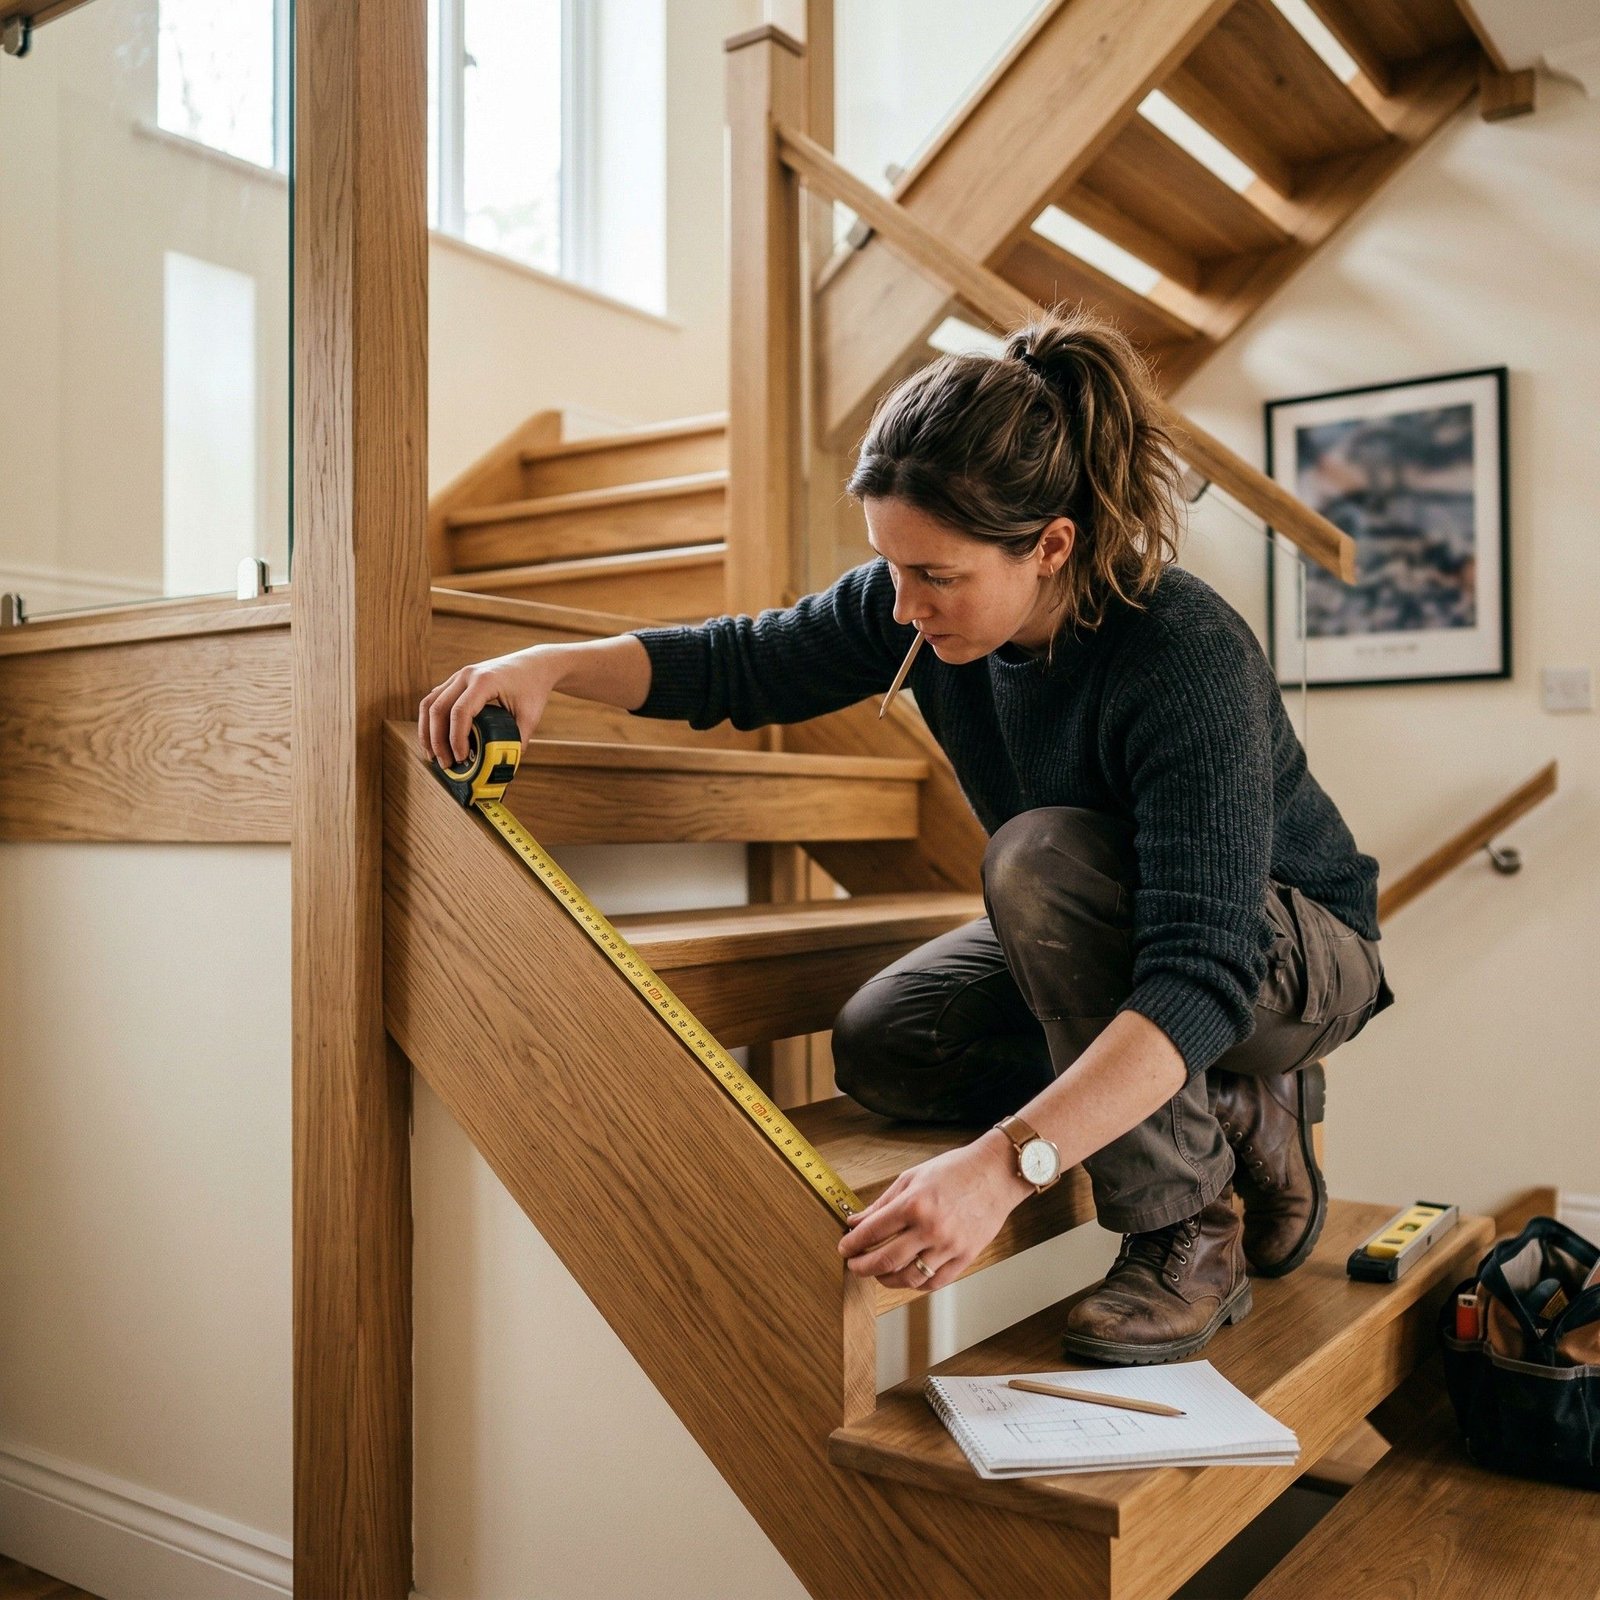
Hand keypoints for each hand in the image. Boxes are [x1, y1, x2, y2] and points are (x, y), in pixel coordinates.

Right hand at [418, 648, 560, 765]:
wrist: (534, 664)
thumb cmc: (533, 687)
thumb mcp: (530, 716)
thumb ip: (517, 741)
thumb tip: (502, 766)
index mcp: (484, 681)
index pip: (460, 712)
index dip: (456, 739)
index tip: (461, 758)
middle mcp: (466, 675)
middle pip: (438, 709)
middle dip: (437, 740)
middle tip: (445, 763)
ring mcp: (458, 676)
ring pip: (429, 703)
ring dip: (427, 731)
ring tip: (433, 755)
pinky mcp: (455, 681)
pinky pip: (434, 699)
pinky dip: (430, 721)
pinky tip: (434, 739)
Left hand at [838, 1132, 1031, 1292]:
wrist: (996, 1173)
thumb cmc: (955, 1170)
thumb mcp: (912, 1177)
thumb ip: (882, 1202)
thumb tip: (857, 1220)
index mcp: (914, 1204)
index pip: (872, 1232)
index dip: (852, 1244)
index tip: (844, 1247)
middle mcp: (930, 1228)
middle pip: (885, 1260)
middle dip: (863, 1266)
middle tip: (854, 1265)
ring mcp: (949, 1246)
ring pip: (909, 1278)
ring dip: (887, 1279)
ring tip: (878, 1273)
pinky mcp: (965, 1257)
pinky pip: (935, 1281)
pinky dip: (916, 1283)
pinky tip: (907, 1276)